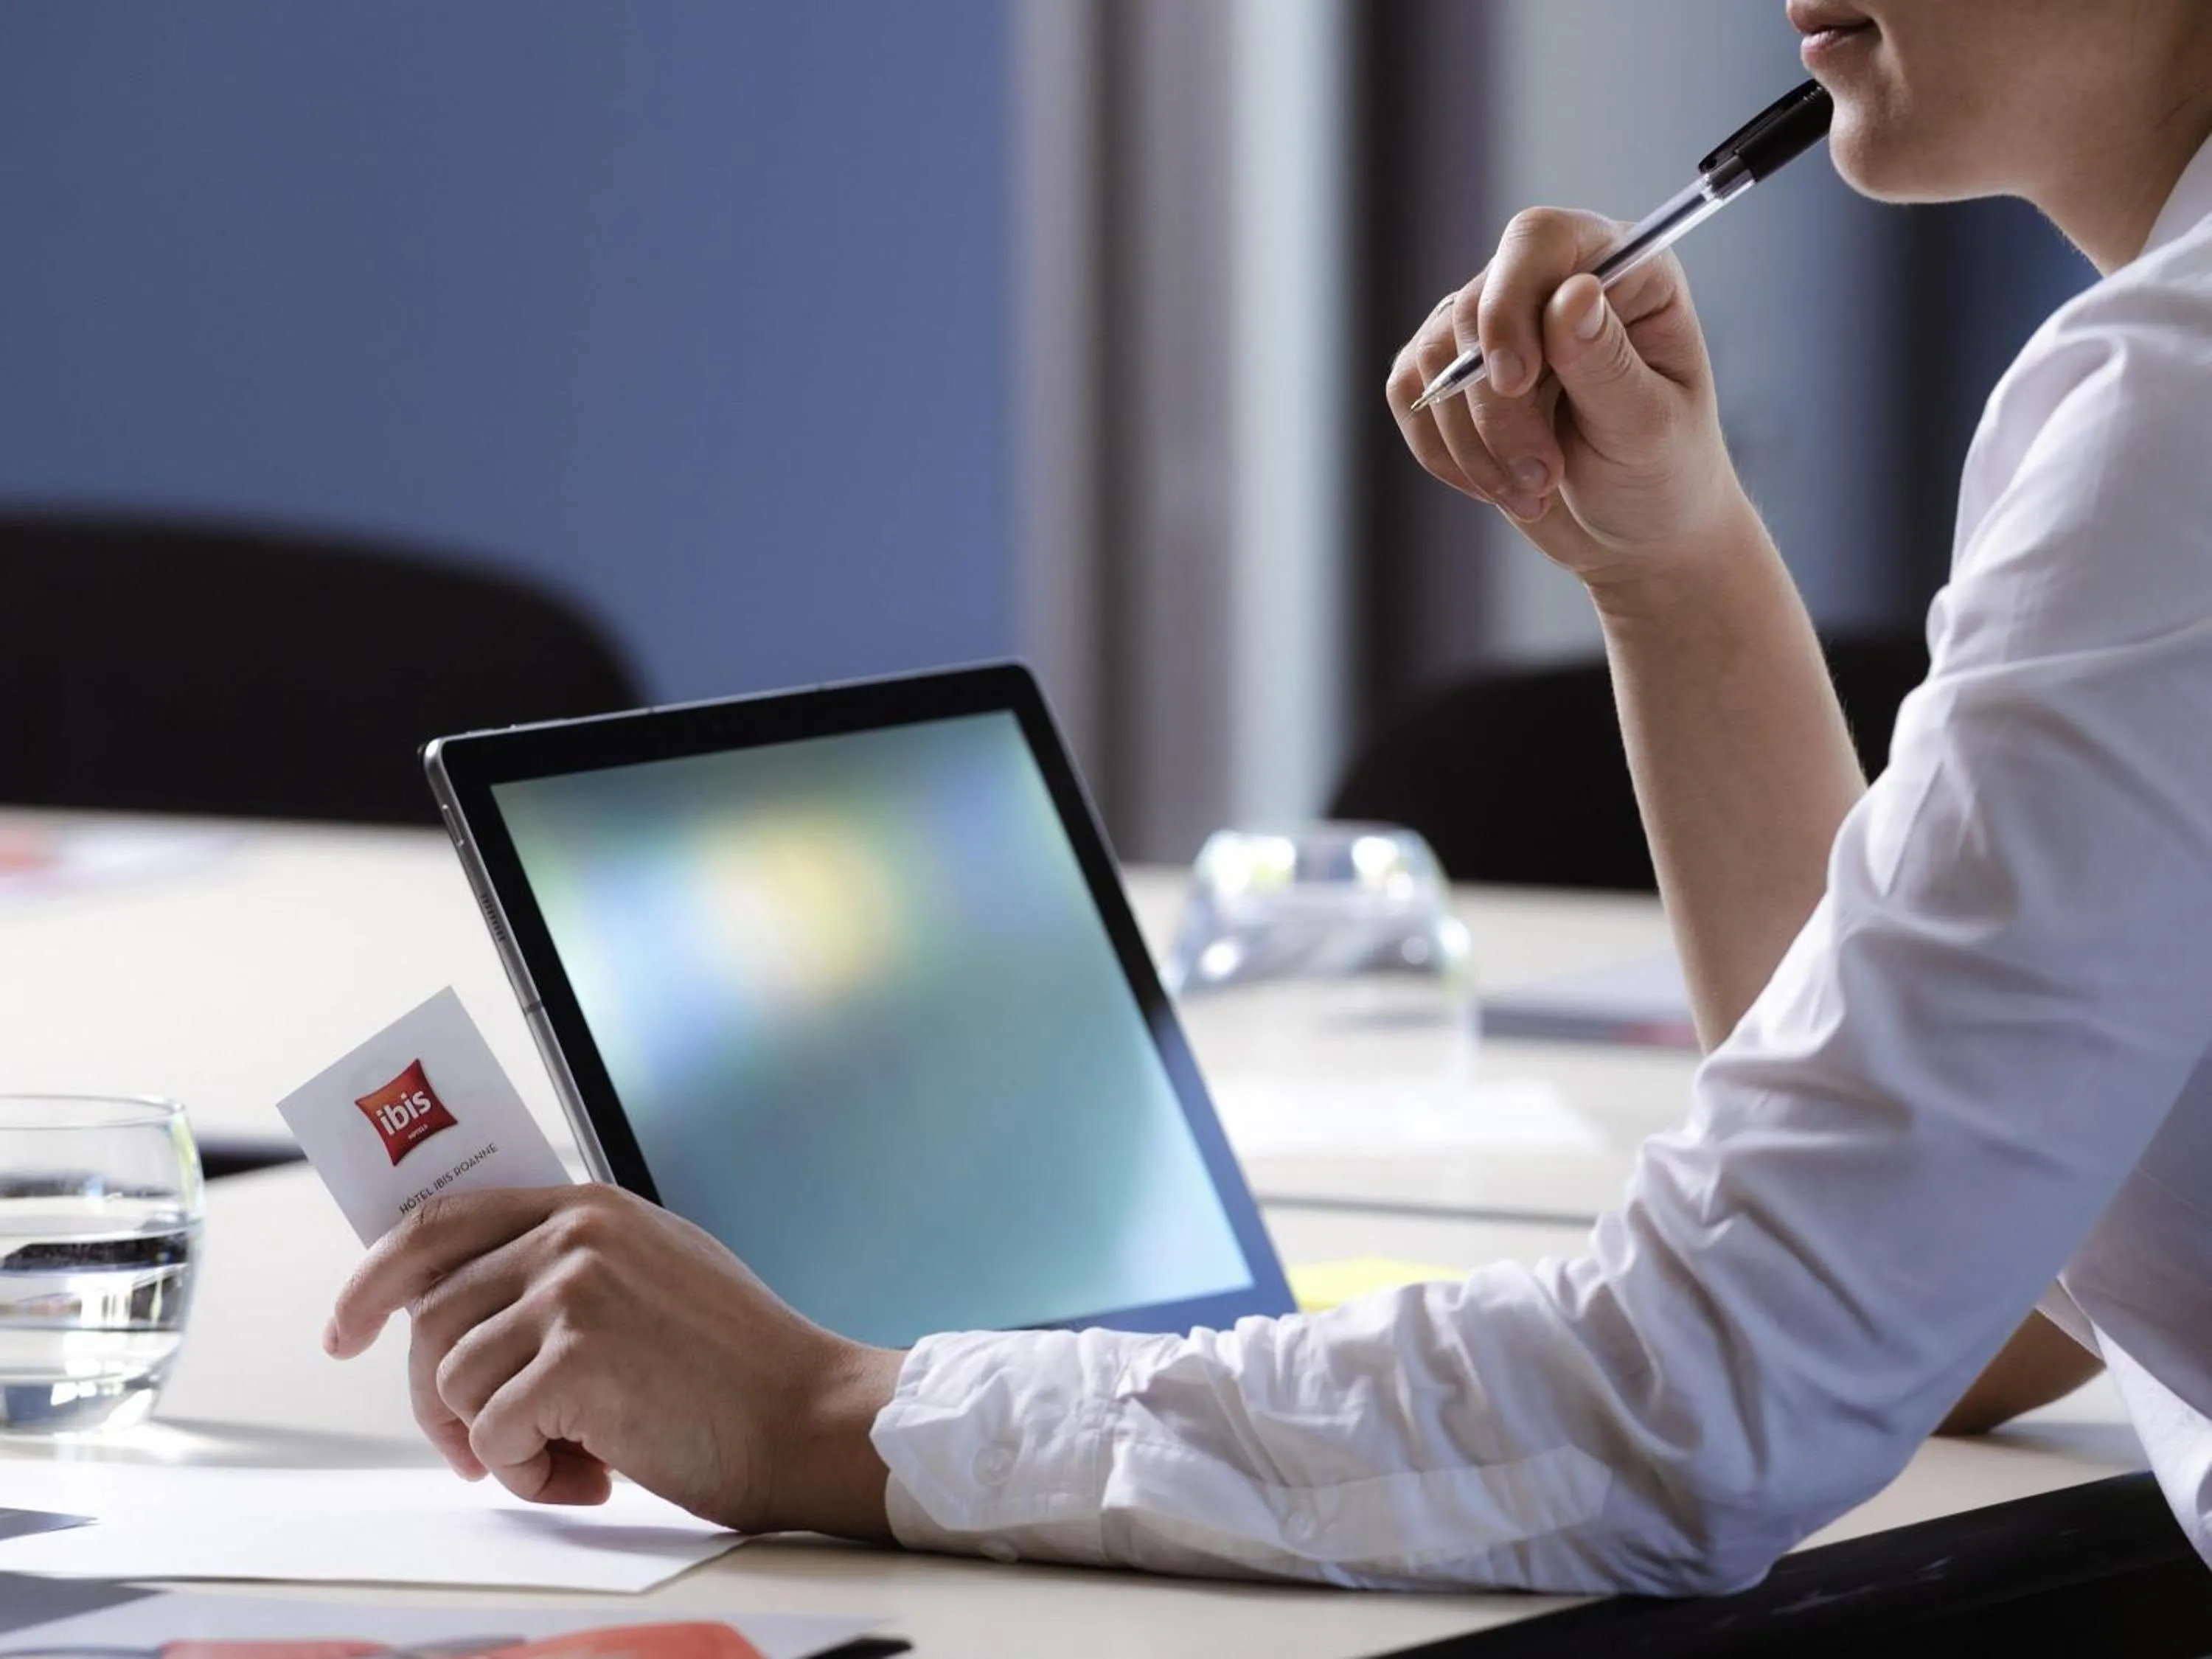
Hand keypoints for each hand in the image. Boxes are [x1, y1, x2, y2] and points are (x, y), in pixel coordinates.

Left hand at [324, 1184, 901, 1538]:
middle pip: (430, 1316)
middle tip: (480, 1451)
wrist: (811, 1418)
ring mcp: (577, 1290)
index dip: (375, 1278)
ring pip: (453, 1381)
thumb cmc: (735, 1367)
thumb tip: (458, 1302)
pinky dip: (531, 1477)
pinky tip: (596, 1477)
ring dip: (497, 1445)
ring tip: (571, 1459)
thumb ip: (564, 1271)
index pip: (439, 1222)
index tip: (347, 1329)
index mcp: (589, 1207)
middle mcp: (576, 1234)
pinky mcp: (579, 1359)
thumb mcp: (651, 1277)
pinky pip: (493, 1435)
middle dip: (437, 1402)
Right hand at [1385, 207, 1757, 594]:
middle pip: (1475, 310)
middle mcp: (1553, 285)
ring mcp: (1499, 328)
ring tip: (1533, 491)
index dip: (1509, 302)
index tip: (1512, 382)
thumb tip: (1573, 293)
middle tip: (1542, 477)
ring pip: (1435, 358)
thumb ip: (1606, 362)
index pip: (1539, 241)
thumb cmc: (1665, 474)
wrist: (1639, 533)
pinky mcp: (1457, 375)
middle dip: (1496, 409)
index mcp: (1623, 272)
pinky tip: (1495, 485)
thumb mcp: (1650, 427)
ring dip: (1473, 442)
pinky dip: (1443, 451)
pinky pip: (1411, 394)